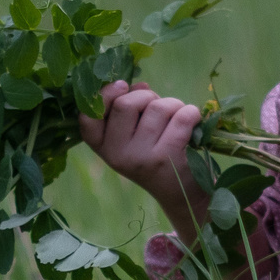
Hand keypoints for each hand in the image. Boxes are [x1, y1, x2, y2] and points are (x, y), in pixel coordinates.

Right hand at [79, 80, 206, 233]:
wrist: (182, 193)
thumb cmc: (156, 154)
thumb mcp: (134, 136)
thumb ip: (130, 109)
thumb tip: (139, 85)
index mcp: (103, 148)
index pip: (87, 117)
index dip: (104, 95)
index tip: (123, 87)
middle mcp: (117, 155)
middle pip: (125, 104)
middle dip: (147, 96)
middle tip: (158, 108)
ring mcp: (141, 158)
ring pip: (158, 107)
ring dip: (173, 105)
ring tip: (177, 119)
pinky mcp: (167, 159)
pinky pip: (181, 117)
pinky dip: (191, 113)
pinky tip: (192, 122)